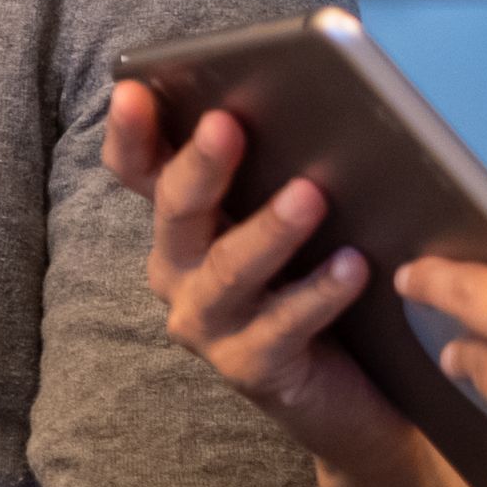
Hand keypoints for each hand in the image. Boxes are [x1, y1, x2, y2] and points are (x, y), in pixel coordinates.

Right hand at [107, 78, 484, 486]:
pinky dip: (318, 294)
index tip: (135, 91)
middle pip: (175, 212)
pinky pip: (280, 326)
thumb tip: (313, 103)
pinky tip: (354, 267)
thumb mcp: (296, 221)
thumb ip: (282, 170)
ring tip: (310, 195)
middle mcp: (179, 270)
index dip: (131, 133)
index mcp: (184, 222)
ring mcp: (207, 323)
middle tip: (227, 124)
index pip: (139, 171)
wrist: (354, 395)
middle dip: (199, 166)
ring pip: (226, 270)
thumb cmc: (322, 285)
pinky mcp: (249, 367)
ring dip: (268, 230)